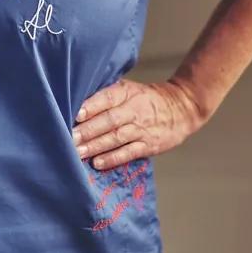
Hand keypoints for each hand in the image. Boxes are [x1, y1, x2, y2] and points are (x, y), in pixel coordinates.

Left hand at [72, 79, 201, 170]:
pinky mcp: (149, 146)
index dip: (92, 106)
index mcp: (127, 92)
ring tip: (77, 153)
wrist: (181, 109)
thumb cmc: (146, 98)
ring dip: (95, 146)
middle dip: (88, 130)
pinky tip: (98, 163)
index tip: (75, 114)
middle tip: (70, 138)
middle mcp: (134, 110)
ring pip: (116, 138)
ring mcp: (142, 129)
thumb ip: (107, 94)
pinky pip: (129, 153)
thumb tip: (78, 102)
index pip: (108, 98)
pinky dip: (113, 158)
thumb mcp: (129, 88)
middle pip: (109, 120)